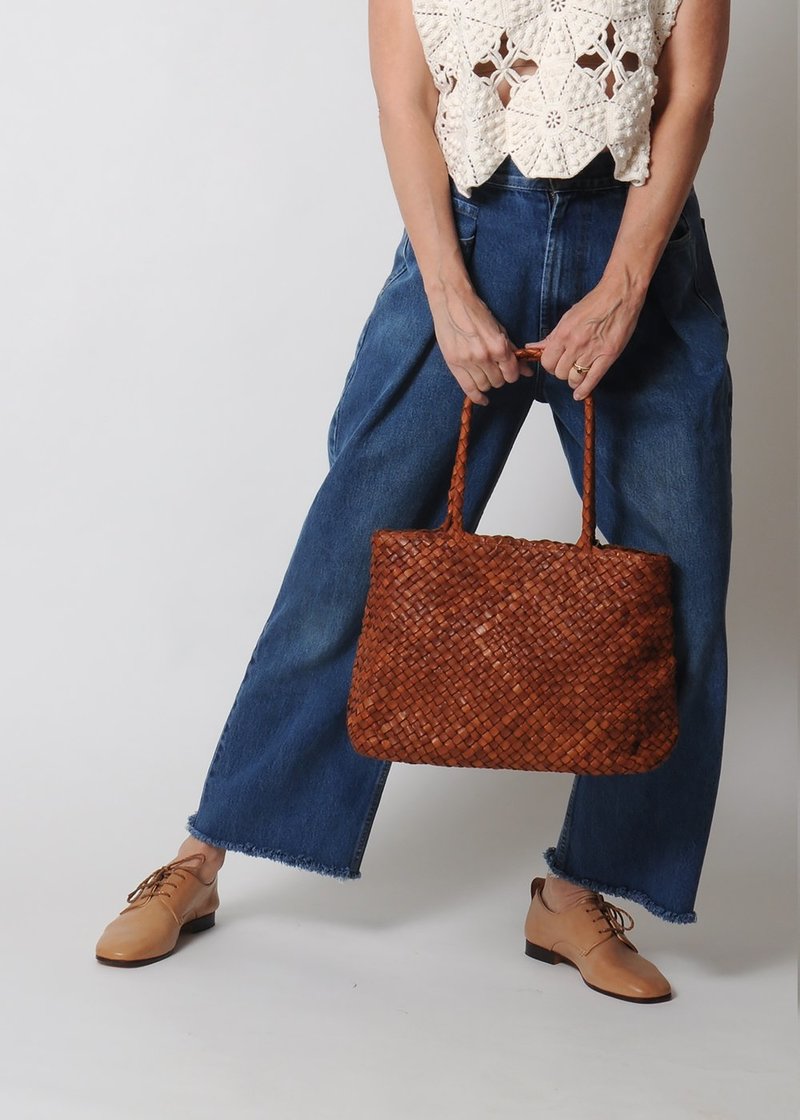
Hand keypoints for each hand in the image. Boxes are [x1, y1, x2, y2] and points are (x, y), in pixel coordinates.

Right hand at [427, 282, 533, 404]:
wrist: (451, 301)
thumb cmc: (474, 311)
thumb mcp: (498, 329)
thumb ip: (512, 351)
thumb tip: (526, 370)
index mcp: (498, 346)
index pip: (511, 374)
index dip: (512, 374)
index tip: (509, 372)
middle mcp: (484, 356)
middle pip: (498, 382)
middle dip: (499, 377)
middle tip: (495, 369)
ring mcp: (468, 361)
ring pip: (484, 386)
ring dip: (487, 383)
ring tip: (485, 374)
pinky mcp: (454, 364)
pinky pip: (468, 389)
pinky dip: (477, 397)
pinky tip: (482, 399)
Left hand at [524, 276, 645, 399]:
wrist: (620, 294)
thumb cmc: (595, 302)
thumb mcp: (568, 317)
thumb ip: (552, 336)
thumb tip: (535, 347)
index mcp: (563, 334)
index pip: (547, 362)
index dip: (549, 365)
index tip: (554, 364)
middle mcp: (576, 345)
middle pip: (559, 373)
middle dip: (561, 372)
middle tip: (567, 367)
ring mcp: (592, 352)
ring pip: (574, 379)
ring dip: (573, 381)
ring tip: (576, 376)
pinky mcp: (608, 356)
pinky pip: (592, 380)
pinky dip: (584, 390)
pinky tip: (579, 394)